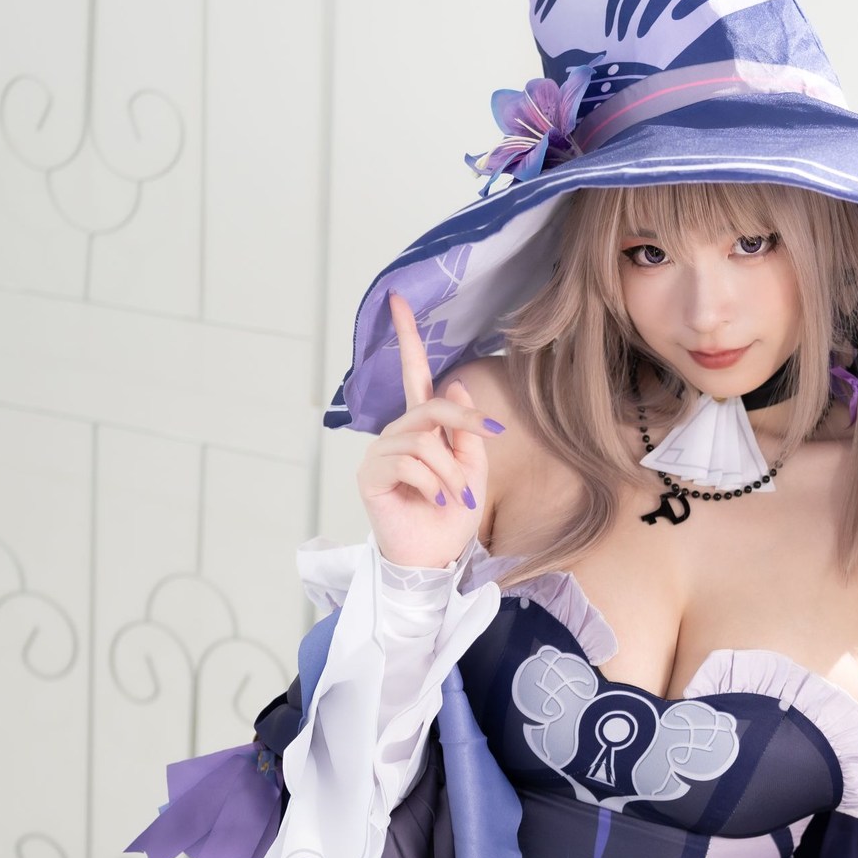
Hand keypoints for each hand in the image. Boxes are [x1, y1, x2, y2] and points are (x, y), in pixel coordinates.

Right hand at [357, 292, 499, 568]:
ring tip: (454, 495)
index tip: (399, 298)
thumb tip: (457, 384)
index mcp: (423, 427)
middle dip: (465, 422)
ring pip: (425, 441)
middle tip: (487, 436)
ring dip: (450, 470)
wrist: (434, 559)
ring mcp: (380, 453)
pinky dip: (434, 484)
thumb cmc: (451, 516)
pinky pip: (411, 463)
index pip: (414, 375)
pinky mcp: (371, 475)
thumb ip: (465, 429)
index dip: (407, 337)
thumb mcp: (473, 467)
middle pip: (432, 405)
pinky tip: (435, 501)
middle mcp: (397, 434)